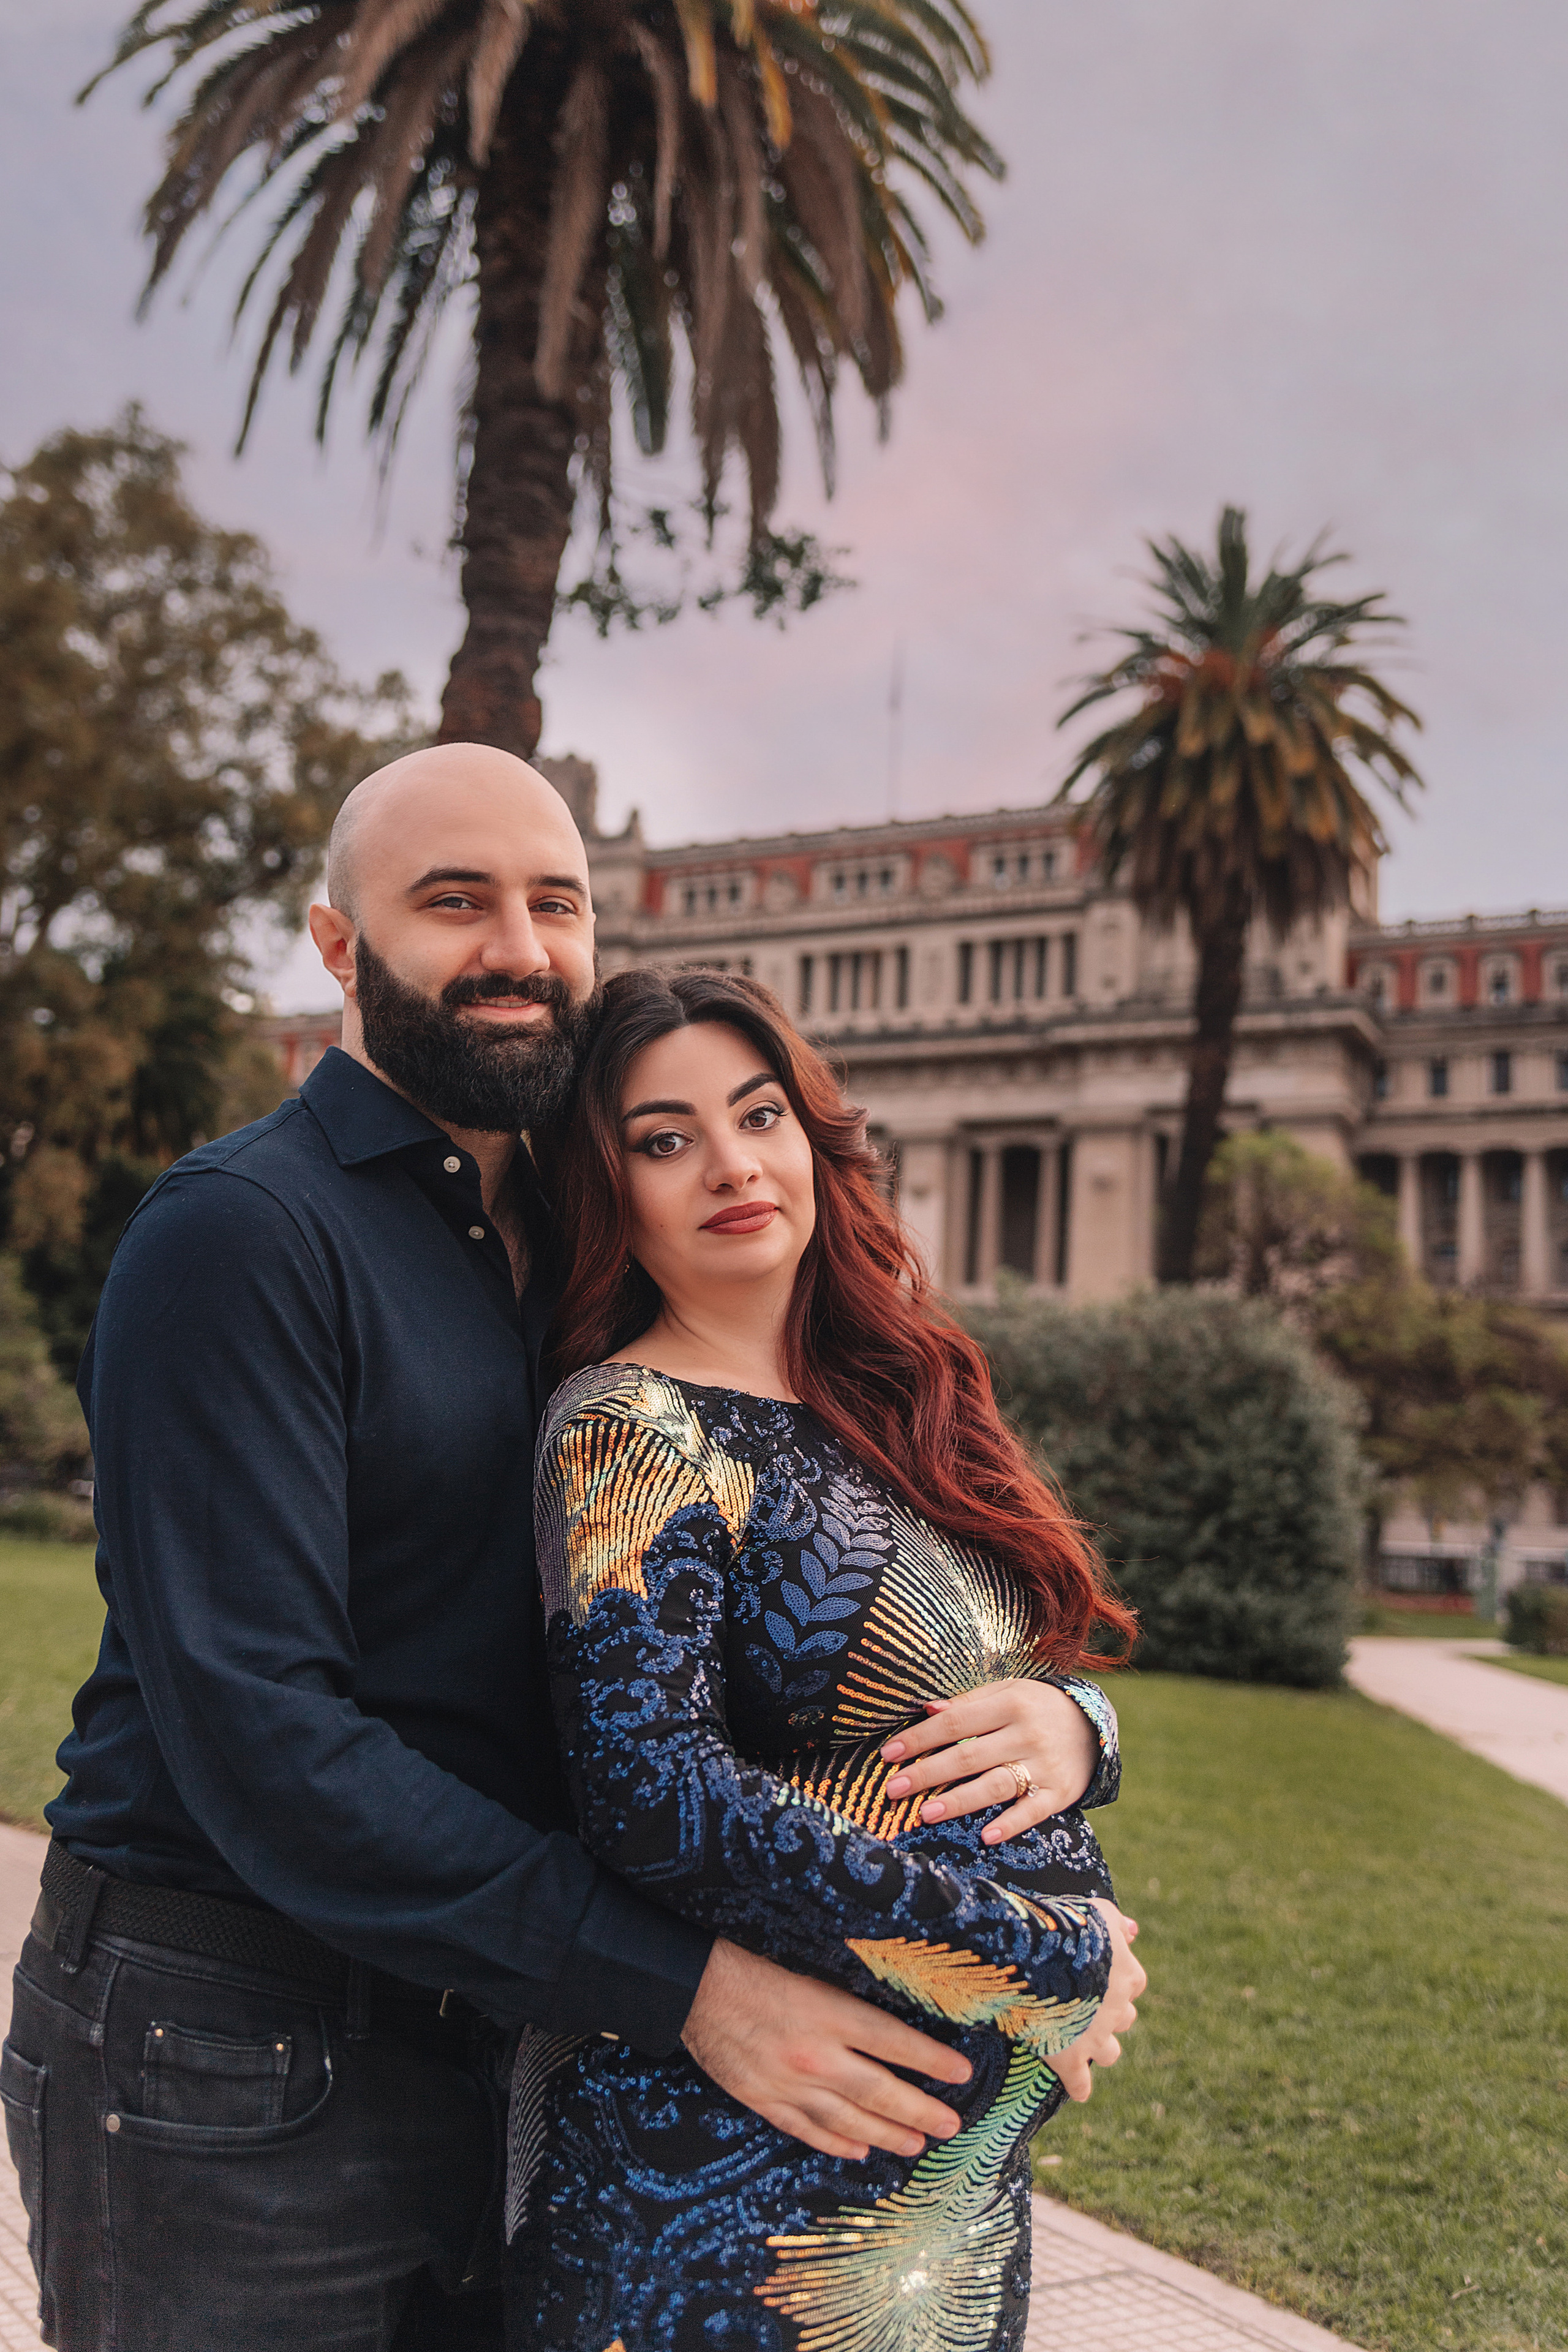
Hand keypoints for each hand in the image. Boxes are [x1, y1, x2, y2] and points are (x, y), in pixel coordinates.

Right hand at [680, 1939, 971, 2161]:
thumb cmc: (757, 1972)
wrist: (697, 1989)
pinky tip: (860, 2151)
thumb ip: (848, 2010)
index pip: (895, 2042)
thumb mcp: (812, 1978)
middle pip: (880, 2091)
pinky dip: (837, 2145)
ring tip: (916, 2144)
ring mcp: (790, 2084)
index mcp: (830, 2014)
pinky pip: (809, 2131)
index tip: (961, 2073)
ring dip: (888, 2135)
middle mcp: (816, 2055)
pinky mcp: (765, 2101)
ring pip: (850, 2121)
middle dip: (921, 2111)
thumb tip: (893, 2036)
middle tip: (950, 2125)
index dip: (932, 2061)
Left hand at [880, 1679, 1099, 1843]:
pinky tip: (986, 1836)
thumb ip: (968, 1703)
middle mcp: (1027, 1734)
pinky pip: (1032, 1811)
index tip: (889, 1754)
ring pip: (995, 1785)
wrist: (1094, 1725)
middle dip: (927, 1773)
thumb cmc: (1036, 1707)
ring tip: (925, 1813)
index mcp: (1010, 1703)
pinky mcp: (1061, 1793)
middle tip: (893, 1789)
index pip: (955, 1722)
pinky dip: (1011, 1824)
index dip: (920, 1738)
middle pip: (968, 1756)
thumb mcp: (1007, 1692)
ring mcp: (1044, 1766)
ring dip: (959, 1801)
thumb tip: (927, 1709)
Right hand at [1042, 1899, 1145, 2103]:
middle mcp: (1118, 2010)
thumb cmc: (1066, 1926)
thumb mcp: (1098, 1912)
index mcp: (1129, 1976)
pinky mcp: (1070, 2058)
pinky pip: (1081, 2083)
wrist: (1036, 1955)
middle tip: (1080, 2002)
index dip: (1112, 1980)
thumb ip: (1117, 1922)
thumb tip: (1133, 1932)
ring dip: (1098, 2047)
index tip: (1094, 1975)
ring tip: (1077, 2040)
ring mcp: (1095, 2038)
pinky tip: (1078, 2089)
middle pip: (1123, 2018)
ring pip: (1110, 2052)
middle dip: (1107, 2013)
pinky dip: (1079, 2086)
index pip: (1132, 1984)